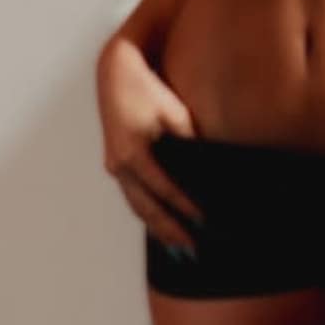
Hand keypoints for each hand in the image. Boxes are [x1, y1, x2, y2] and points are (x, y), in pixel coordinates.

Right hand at [98, 30, 200, 249]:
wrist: (115, 72)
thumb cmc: (149, 90)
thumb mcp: (174, 114)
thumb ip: (189, 144)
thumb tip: (210, 174)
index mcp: (133, 153)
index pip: (166, 191)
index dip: (187, 209)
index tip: (207, 224)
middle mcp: (119, 164)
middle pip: (148, 209)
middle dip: (171, 232)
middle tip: (194, 251)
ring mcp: (114, 166)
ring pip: (137, 206)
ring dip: (158, 228)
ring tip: (180, 249)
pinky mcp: (115, 164)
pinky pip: (133, 195)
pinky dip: (148, 213)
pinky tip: (163, 226)